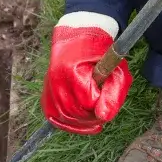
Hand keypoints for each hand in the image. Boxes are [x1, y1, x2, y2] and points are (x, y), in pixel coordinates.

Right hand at [41, 13, 131, 134]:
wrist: (78, 38)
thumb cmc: (101, 54)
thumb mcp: (116, 70)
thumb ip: (113, 94)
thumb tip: (104, 117)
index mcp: (71, 69)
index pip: (87, 101)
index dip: (101, 104)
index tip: (107, 95)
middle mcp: (55, 79)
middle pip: (74, 113)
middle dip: (92, 116)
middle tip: (103, 109)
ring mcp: (48, 88)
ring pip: (63, 118)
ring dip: (82, 122)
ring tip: (95, 115)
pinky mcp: (46, 95)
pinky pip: (54, 117)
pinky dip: (68, 123)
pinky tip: (82, 122)